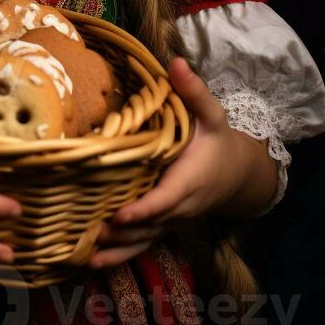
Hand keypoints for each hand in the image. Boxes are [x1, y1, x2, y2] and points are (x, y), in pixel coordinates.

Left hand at [88, 57, 244, 269]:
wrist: (238, 175)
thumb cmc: (217, 140)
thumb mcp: (212, 113)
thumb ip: (194, 91)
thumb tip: (176, 62)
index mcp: (189, 178)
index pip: (166, 199)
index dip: (144, 209)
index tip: (120, 214)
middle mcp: (179, 206)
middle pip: (149, 225)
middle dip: (121, 234)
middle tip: (89, 235)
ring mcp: (170, 219)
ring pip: (143, 241)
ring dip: (116, 252)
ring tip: (86, 258)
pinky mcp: (162, 225)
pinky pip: (141, 244)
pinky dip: (119, 255)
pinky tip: (91, 262)